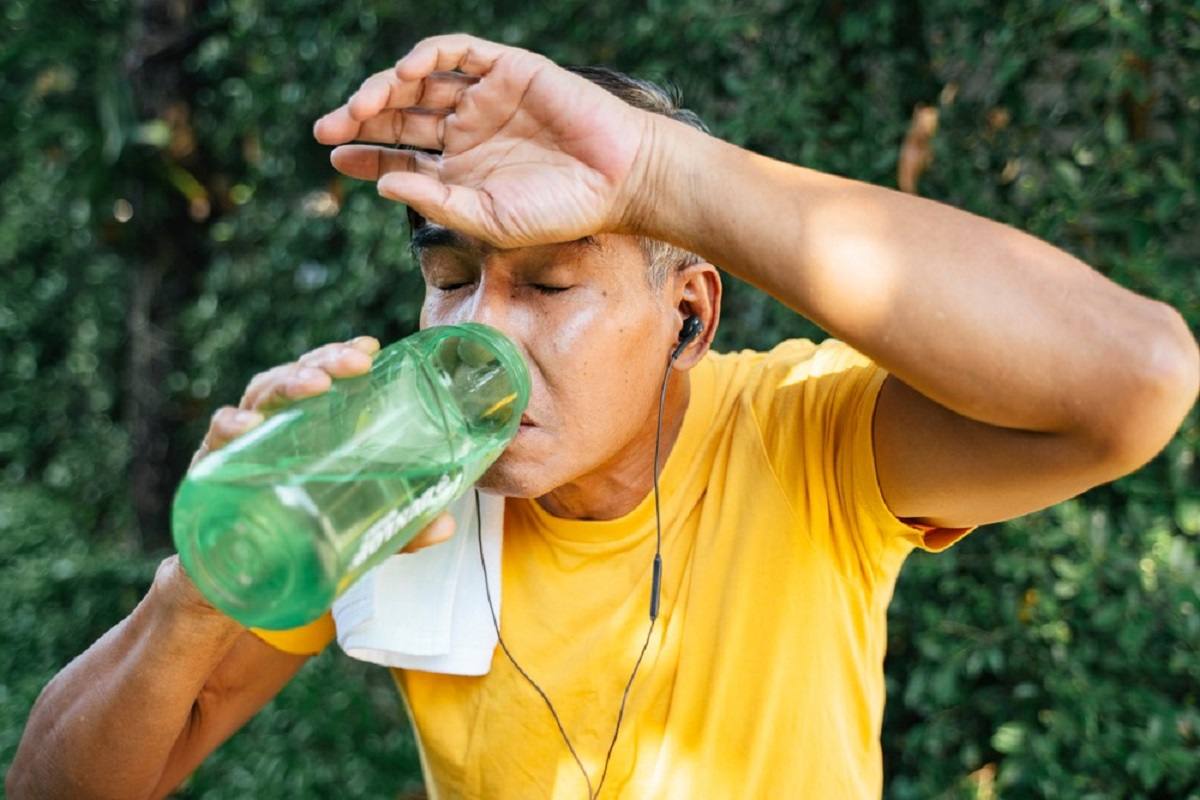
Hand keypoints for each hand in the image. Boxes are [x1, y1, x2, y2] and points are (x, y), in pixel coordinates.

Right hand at [187, 335, 455, 555]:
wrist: (237, 584)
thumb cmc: (296, 537)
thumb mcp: (356, 529)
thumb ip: (399, 525)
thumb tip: (445, 524)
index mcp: (307, 428)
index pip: (325, 378)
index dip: (343, 356)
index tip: (371, 347)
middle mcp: (274, 427)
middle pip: (296, 377)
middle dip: (324, 361)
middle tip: (356, 363)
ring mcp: (241, 445)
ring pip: (259, 396)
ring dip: (287, 383)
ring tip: (315, 385)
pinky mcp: (213, 472)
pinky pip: (216, 441)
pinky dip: (229, 426)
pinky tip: (248, 424)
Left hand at [313, 33, 658, 248]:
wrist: (620, 179)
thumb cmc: (561, 210)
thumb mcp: (490, 219)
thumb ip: (437, 201)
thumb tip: (382, 182)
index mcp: (462, 170)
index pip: (399, 154)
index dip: (364, 152)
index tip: (335, 157)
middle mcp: (468, 130)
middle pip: (400, 114)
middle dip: (360, 118)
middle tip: (327, 128)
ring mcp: (486, 97)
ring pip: (420, 82)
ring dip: (384, 88)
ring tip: (358, 105)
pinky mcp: (508, 69)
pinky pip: (458, 52)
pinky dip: (427, 56)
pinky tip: (405, 74)